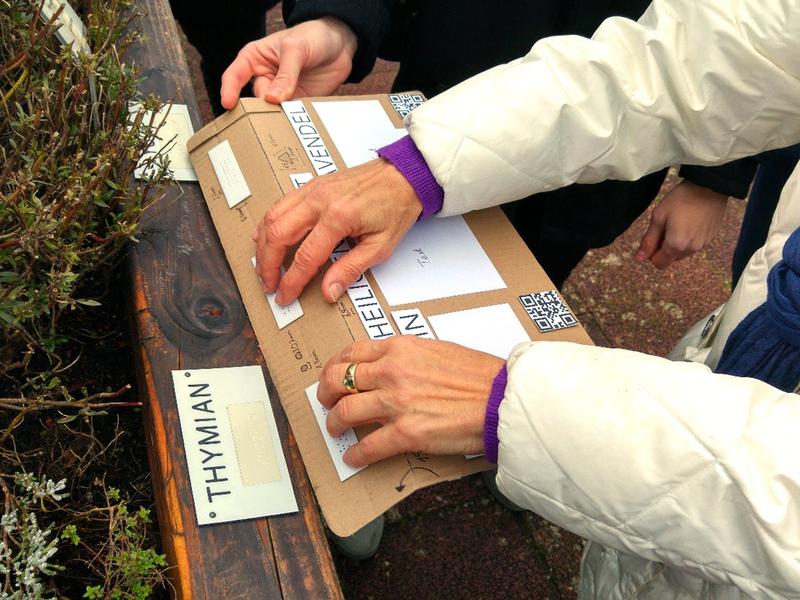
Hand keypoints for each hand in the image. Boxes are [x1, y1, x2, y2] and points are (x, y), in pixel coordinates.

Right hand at [220, 17, 357, 108]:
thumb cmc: (313, 36)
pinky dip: (293, 121)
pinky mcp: (296, 104)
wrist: (340, 45)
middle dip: (261, 109)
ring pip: (272, 112)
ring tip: (285, 121)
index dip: (229, 90)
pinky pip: (291, 117)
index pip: (235, 75)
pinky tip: (299, 122)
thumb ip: (286, 74)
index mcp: (255, 58)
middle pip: (255, 99)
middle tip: (270, 114)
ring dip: (278, 118)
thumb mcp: (296, 49)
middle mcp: (265, 78)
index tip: (229, 104)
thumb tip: (274, 99)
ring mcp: (280, 93)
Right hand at [253, 158, 421, 304]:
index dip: (291, 281)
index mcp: (339, 217)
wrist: (404, 175)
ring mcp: (312, 190)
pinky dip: (268, 224)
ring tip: (264, 267)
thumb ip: (351, 269)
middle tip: (269, 285)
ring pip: (272, 217)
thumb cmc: (396, 206)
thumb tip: (329, 291)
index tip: (285, 296)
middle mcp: (320, 200)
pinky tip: (265, 238)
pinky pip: (280, 205)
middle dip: (267, 265)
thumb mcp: (381, 246)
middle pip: (278, 235)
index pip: (305, 257)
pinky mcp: (311, 186)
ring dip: (263, 245)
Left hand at [317, 337, 503, 466]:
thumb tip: (392, 366)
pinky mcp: (406, 433)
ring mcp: (396, 402)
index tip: (332, 374)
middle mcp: (392, 372)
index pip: (351, 352)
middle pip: (338, 379)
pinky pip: (368, 446)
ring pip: (344, 411)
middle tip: (326, 401)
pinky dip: (355, 454)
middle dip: (325, 392)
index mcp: (400, 348)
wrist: (502, 399)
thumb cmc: (480, 375)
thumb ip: (409, 356)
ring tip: (336, 429)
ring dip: (334, 423)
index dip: (334, 365)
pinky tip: (353, 457)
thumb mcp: (438, 349)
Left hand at [634, 180, 728, 268]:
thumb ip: (648, 240)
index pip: (659, 264)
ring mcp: (703, 245)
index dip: (652, 253)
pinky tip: (688, 222)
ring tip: (677, 223)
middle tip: (665, 227)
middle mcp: (691, 250)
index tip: (653, 237)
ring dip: (676, 244)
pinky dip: (687, 239)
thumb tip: (639, 259)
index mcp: (676, 246)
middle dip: (663, 248)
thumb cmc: (681, 199)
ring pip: (682, 253)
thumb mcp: (659, 217)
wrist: (710, 186)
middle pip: (671, 259)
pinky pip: (693, 245)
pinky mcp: (710, 238)